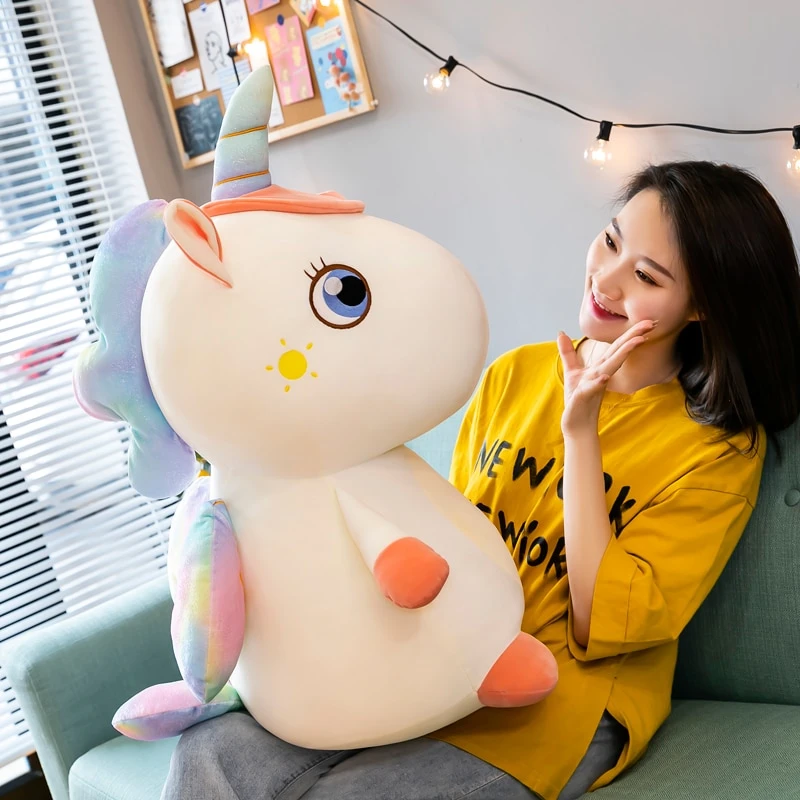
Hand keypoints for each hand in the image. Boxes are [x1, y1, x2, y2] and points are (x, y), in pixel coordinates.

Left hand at [557, 321, 654, 436]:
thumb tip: (561, 332)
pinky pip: (592, 388)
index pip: (617, 347)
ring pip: (609, 367)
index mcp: (600, 367)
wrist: (576, 425)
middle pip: (618, 352)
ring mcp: (594, 385)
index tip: (647, 321)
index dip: (630, 333)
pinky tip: (604, 376)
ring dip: (622, 354)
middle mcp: (601, 374)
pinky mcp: (584, 397)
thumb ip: (568, 352)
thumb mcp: (571, 371)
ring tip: (636, 341)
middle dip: (633, 337)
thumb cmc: (577, 399)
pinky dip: (598, 382)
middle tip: (650, 324)